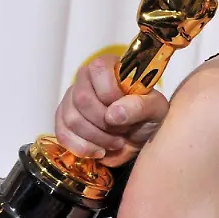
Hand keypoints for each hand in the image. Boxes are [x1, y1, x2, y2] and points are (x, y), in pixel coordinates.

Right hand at [55, 54, 169, 165]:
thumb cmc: (148, 117)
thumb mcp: (156, 109)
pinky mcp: (63, 119)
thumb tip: (114, 113)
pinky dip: (83, 147)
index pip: (99, 71)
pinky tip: (99, 150)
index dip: (111, 94)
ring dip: (97, 137)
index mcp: (109, 67)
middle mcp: (85, 78)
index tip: (126, 110)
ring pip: (72, 119)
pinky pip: (63, 134)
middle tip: (123, 130)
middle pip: (82, 99)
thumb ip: (140, 106)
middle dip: (106, 122)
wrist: (139, 138)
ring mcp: (70, 99)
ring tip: (116, 141)